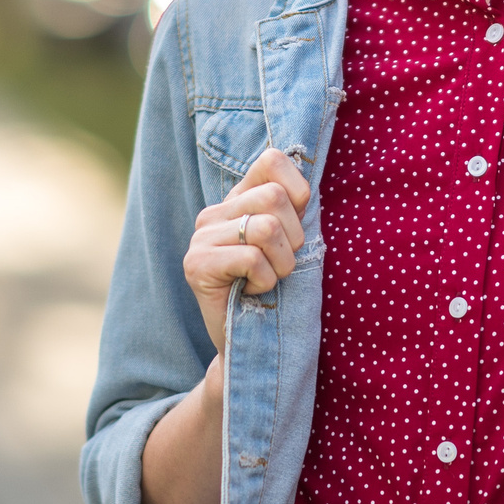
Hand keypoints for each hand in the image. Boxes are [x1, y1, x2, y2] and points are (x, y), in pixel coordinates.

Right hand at [181, 149, 311, 351]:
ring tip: (268, 279)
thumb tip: (308, 187)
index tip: (297, 224)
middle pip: (275, 197)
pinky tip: (251, 292)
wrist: (246, 344)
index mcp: (238, 200)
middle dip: (294, 237)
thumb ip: (292, 211)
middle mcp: (214, 213)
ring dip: (282, 263)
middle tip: (281, 264)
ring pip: (266, 227)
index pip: (273, 159)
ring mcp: (201, 238)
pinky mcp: (196, 265)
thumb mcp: (288, 244)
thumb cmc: (274, 292)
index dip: (299, 190)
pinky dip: (265, 282)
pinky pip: (252, 259)